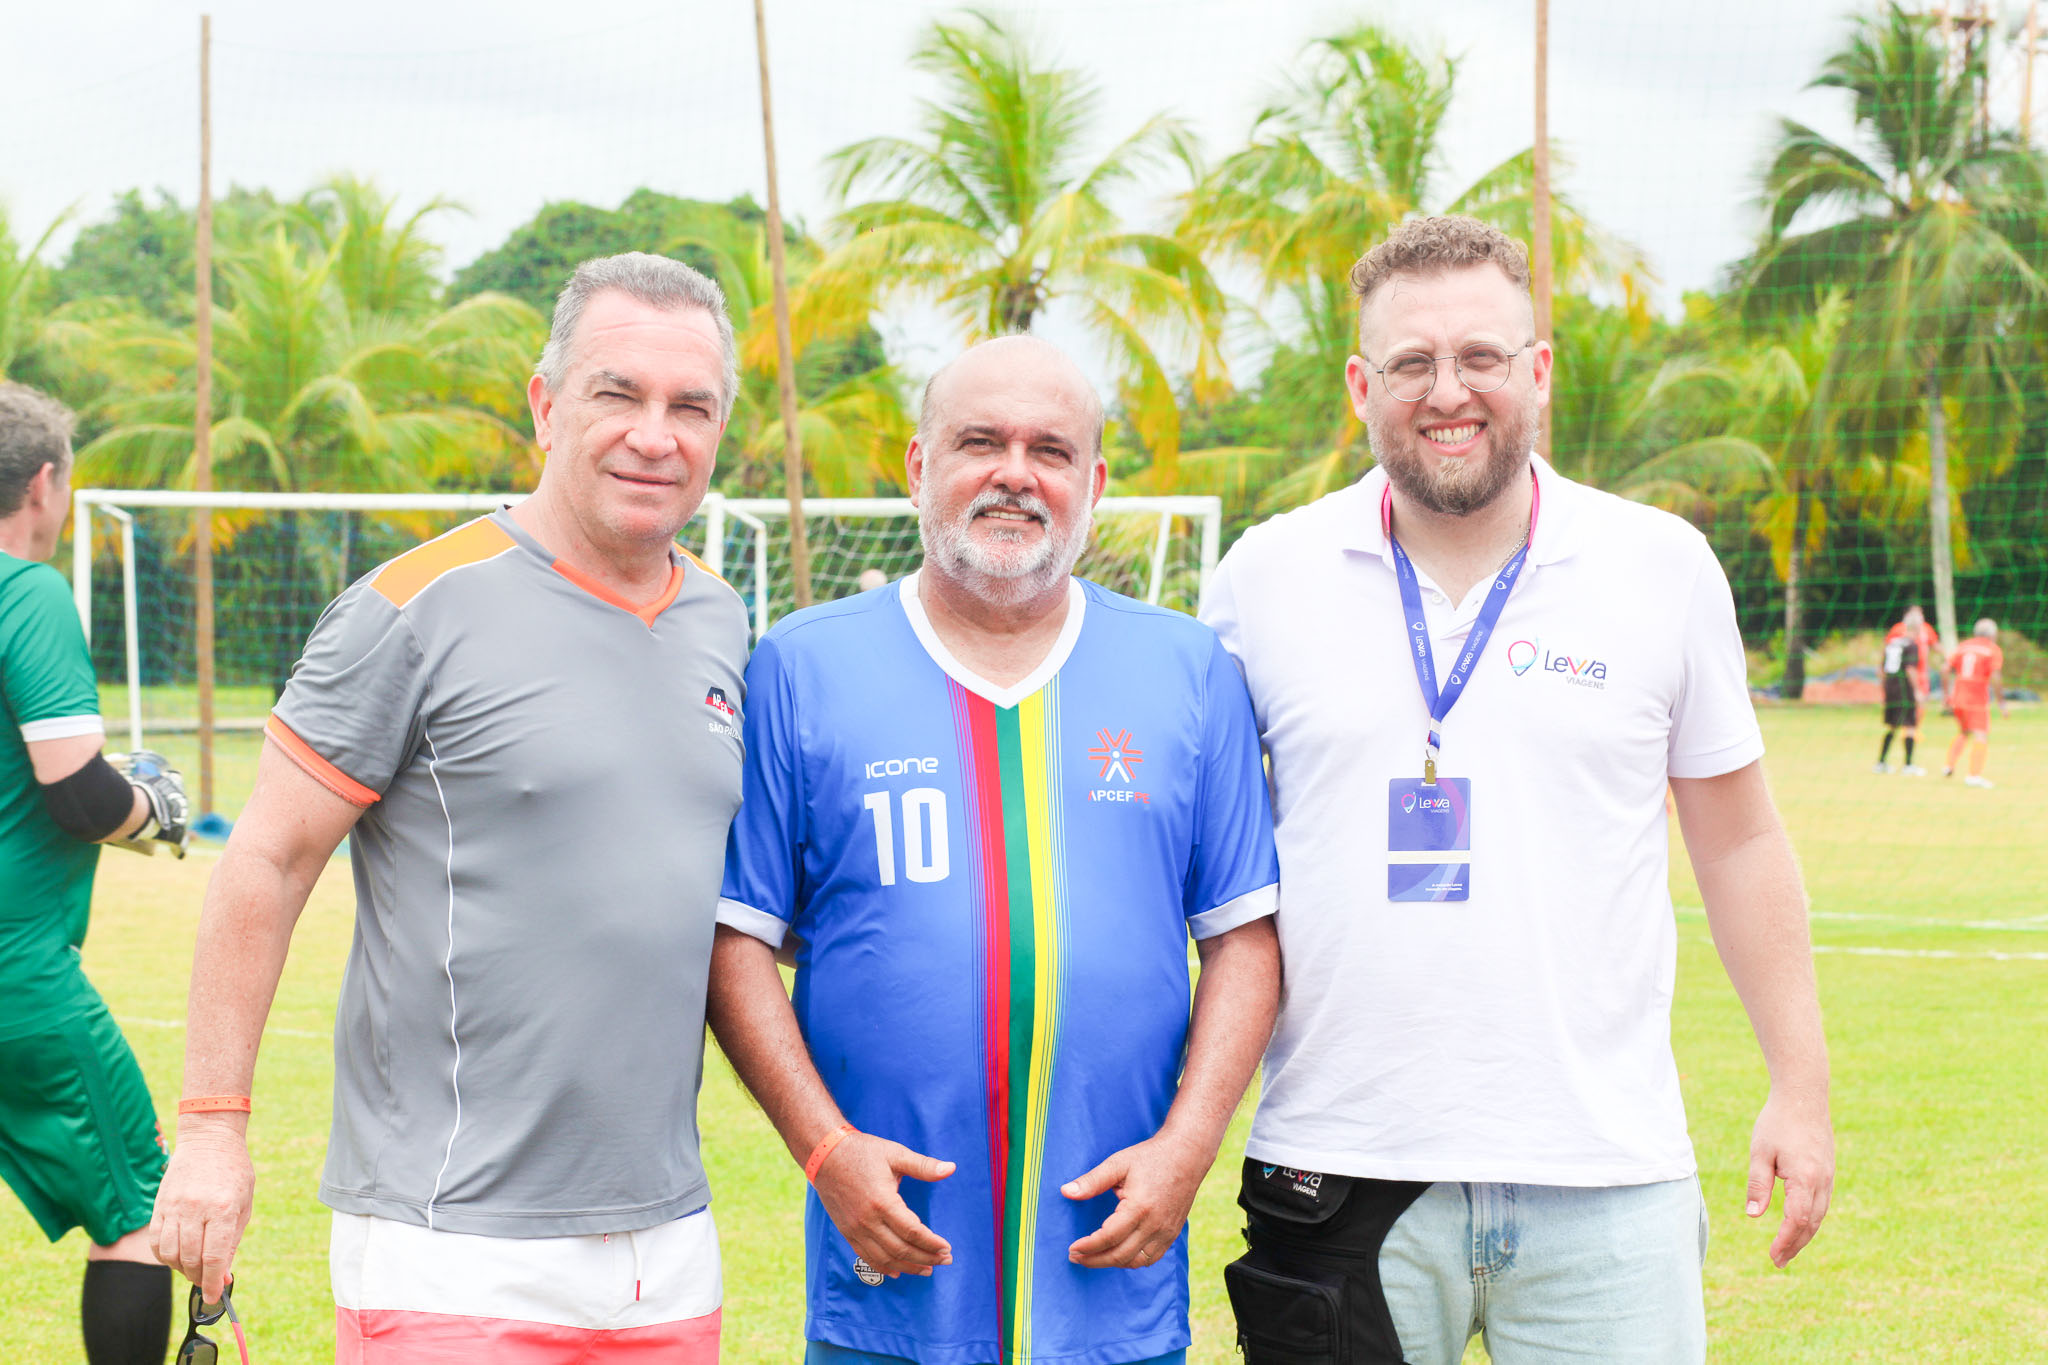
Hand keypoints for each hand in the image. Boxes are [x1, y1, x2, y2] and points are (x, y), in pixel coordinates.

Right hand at [150, 1122, 254, 1299]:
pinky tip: (177, 1256)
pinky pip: (156, 1241)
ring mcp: (173, 1207)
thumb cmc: (233, 1172)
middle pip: (190, 1259)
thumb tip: (223, 1275)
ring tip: (193, 1268)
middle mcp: (195, 1209)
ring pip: (170, 1254)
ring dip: (181, 1269)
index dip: (213, 1282)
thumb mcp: (243, 1205)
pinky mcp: (159, 1206)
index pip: (213, 1256)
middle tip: (206, 1281)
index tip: (214, 1296)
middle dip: (198, 1277)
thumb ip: (231, 1241)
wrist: (209, 1140)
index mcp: (222, 1208)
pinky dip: (165, 1256)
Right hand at [810, 1133, 953, 1277]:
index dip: (932, 1243)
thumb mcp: (895, 1154)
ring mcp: (855, 1229)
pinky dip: (883, 1267)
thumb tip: (952, 1168)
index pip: (912, 1232)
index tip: (947, 1248)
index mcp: (882, 1201)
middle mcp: (868, 1220)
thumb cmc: (863, 1152)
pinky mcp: (847, 1231)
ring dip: (908, 1267)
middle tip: (945, 1260)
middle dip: (926, 1258)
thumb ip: (924, 1166)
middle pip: (901, 1249)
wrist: (825, 1155)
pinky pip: (866, 1257)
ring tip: (927, 1269)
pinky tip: (898, 1272)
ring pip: (885, 1258)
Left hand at [1062, 1130, 1210, 1268]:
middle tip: (1076, 1257)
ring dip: (1113, 1263)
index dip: (1088, 1247)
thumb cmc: (1150, 1157)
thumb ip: (1092, 1181)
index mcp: (1139, 1208)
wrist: (1187, 1154)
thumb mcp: (1118, 1163)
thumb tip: (1065, 1191)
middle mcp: (1155, 1225)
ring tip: (1094, 1257)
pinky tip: (1119, 1253)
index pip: (1108, 1237)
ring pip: (1136, 1261)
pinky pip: (1151, 1258)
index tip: (1072, 1249)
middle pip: (1120, 1255)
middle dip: (1095, 1260)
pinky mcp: (1172, 1233)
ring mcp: (1166, 1232)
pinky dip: (1133, 1261)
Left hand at [1745, 1086, 1832, 1267]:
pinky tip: (1798, 1226)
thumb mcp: (1760, 1152)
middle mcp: (1823, 1182)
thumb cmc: (1778, 1122)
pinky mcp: (1828, 1172)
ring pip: (1819, 1216)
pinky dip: (1810, 1220)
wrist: (1805, 1097)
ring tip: (1786, 1251)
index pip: (1797, 1220)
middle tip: (1777, 1262)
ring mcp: (1829, 1177)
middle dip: (1795, 1245)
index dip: (1785, 1241)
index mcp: (1806, 1178)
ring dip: (1804, 1236)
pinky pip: (1821, 1204)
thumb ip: (1757, 1185)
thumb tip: (1752, 1215)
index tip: (1772, 1255)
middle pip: (1811, 1224)